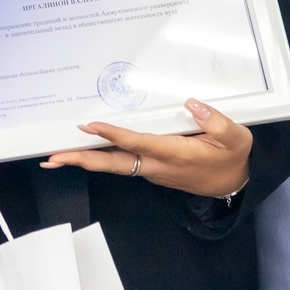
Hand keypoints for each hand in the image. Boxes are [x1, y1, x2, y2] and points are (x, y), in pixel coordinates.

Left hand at [39, 98, 251, 198]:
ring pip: (114, 166)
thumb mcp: (236, 137)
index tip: (91, 126)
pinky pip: (121, 164)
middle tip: (53, 157)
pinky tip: (85, 154)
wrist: (235, 185)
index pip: (139, 143)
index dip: (114, 136)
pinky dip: (100, 160)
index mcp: (176, 154)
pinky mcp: (152, 170)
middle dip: (82, 161)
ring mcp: (153, 171)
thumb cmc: (233, 158)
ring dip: (85, 162)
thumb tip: (191, 103)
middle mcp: (158, 166)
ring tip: (56, 157)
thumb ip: (215, 121)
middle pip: (114, 164)